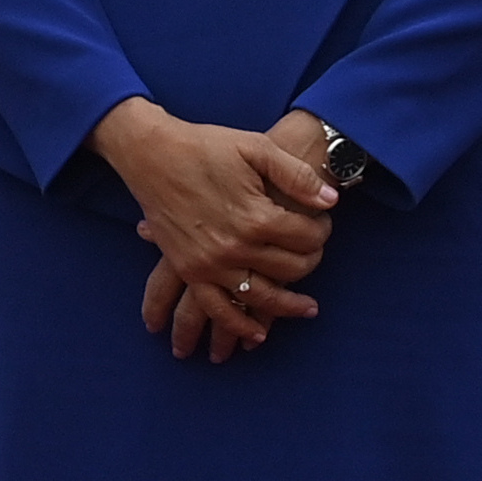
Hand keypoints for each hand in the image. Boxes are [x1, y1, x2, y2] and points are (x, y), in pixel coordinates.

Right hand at [89, 97, 339, 361]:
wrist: (151, 154)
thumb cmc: (205, 146)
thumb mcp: (255, 147)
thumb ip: (296, 175)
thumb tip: (330, 200)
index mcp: (256, 217)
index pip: (307, 237)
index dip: (322, 229)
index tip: (322, 221)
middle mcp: (235, 248)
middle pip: (290, 269)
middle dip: (311, 259)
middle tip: (314, 249)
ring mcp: (210, 264)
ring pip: (260, 298)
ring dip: (287, 307)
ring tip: (307, 309)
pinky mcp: (190, 270)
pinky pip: (217, 308)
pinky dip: (238, 324)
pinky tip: (257, 334)